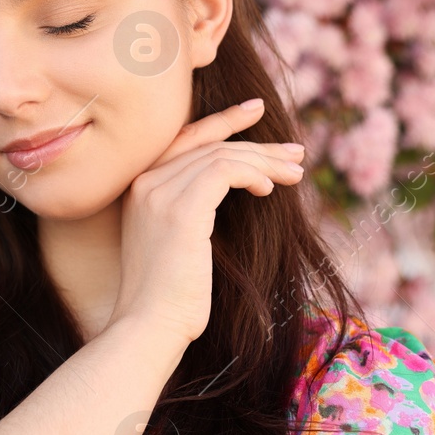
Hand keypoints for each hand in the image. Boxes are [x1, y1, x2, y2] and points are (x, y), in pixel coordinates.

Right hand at [106, 98, 305, 346]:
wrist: (148, 324)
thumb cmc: (167, 296)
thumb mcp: (177, 242)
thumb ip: (191, 209)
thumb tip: (238, 187)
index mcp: (137, 187)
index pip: (184, 138)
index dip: (222, 120)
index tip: (255, 110)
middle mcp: (143, 182)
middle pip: (208, 143)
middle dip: (257, 143)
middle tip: (296, 151)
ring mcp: (158, 193)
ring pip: (222, 155)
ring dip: (266, 161)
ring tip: (297, 173)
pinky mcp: (181, 208)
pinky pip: (225, 171)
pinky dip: (253, 174)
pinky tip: (271, 189)